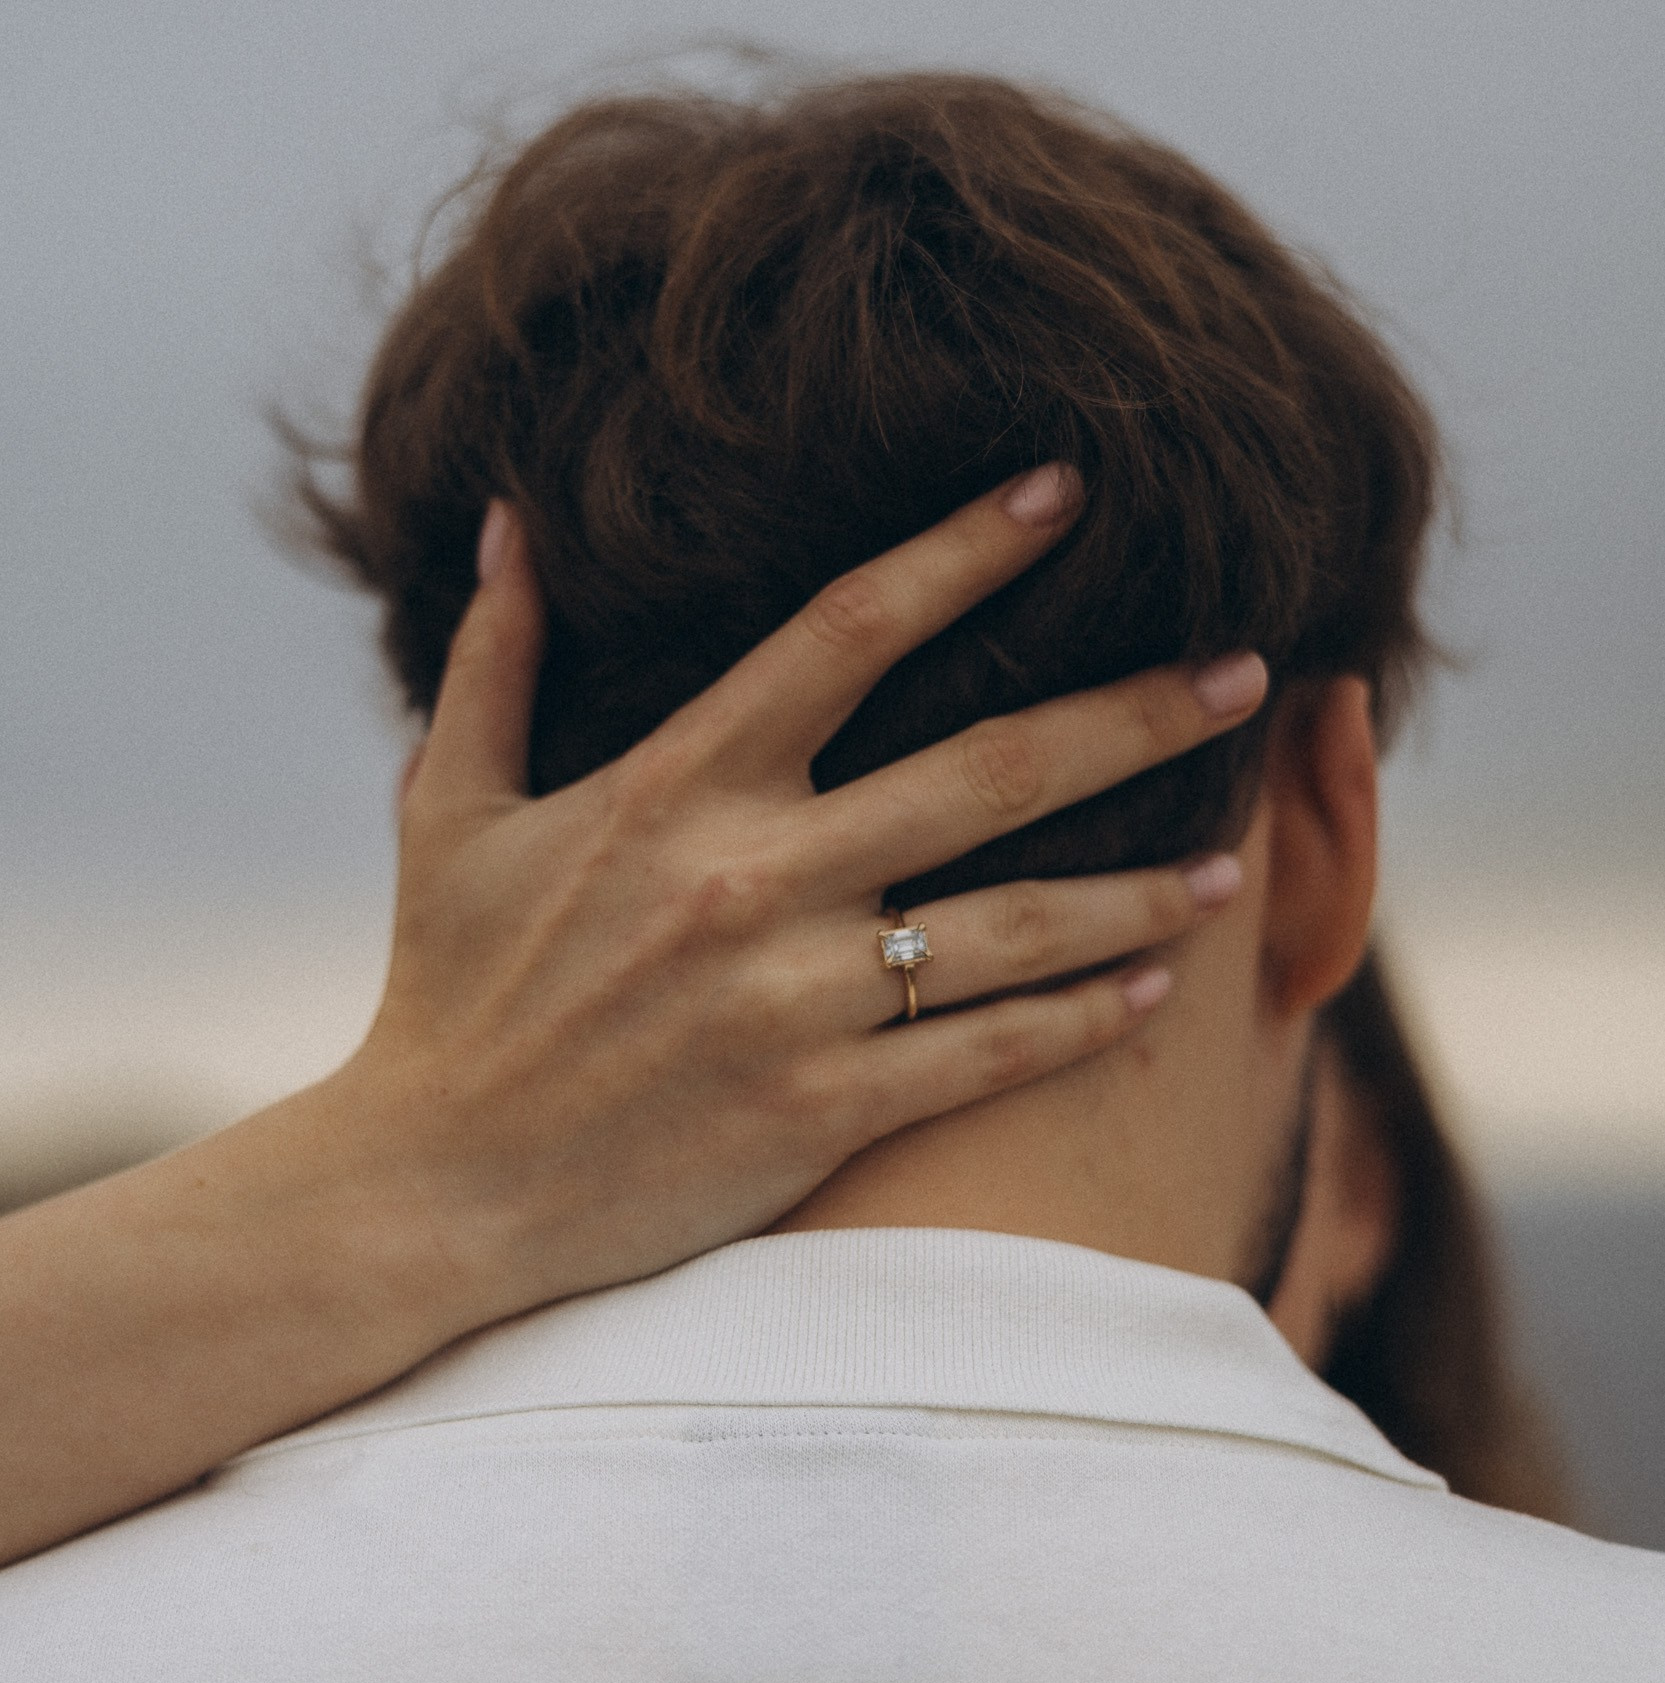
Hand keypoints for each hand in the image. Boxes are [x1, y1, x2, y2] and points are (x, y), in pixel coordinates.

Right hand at [333, 470, 1265, 1318]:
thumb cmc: (446, 992)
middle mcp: (751, 877)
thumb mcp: (452, 809)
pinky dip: (1083, 1019)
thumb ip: (494, 658)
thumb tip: (510, 520)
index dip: (966, 552)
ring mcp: (793, 1000)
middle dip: (1132, 711)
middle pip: (987, 768)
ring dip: (1142, 884)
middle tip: (1247, 665)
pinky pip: (987, 1054)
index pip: (848, 630)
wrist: (435, 1190)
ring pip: (1016, 922)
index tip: (1066, 492)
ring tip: (1237, 855)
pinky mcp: (819, 1112)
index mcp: (675, 783)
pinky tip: (1160, 989)